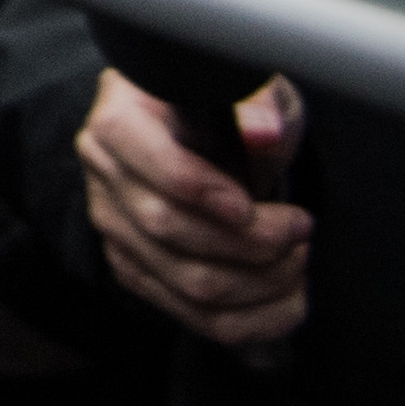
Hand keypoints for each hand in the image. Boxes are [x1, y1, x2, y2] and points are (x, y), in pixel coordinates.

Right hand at [76, 65, 309, 345]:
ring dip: (262, 282)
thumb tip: (265, 131)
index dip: (203, 190)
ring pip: (188, 282)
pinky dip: (255, 320)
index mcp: (120, 118)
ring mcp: (116, 227)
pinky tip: (290, 300)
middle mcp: (104, 174)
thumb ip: (256, 100)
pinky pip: (196, 317)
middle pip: (169, 228)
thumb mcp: (245, 85)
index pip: (151, 164)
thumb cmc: (224, 105)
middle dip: (252, 241)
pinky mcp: (137, 269)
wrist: (198, 132)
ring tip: (299, 259)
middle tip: (300, 228)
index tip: (252, 203)